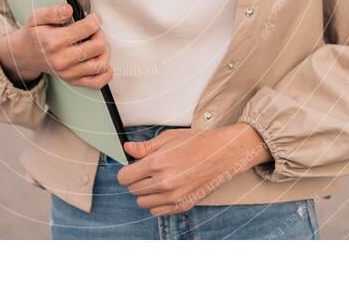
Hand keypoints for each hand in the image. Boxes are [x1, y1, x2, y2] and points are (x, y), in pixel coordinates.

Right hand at [0, 3, 112, 88]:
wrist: (24, 55)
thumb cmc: (34, 35)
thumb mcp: (36, 17)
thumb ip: (53, 12)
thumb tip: (69, 10)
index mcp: (54, 41)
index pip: (88, 28)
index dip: (94, 19)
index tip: (92, 18)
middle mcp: (62, 60)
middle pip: (99, 46)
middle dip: (99, 34)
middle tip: (93, 31)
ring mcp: (68, 73)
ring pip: (101, 64)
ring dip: (104, 52)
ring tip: (96, 44)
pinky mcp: (73, 81)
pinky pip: (97, 82)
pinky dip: (105, 73)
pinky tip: (100, 60)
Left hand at [116, 123, 271, 214]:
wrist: (223, 154)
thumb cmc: (198, 143)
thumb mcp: (169, 138)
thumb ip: (145, 147)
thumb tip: (128, 149)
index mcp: (158, 164)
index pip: (125, 177)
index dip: (126, 171)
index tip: (131, 168)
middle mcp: (165, 183)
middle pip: (133, 190)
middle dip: (137, 180)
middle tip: (148, 170)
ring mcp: (174, 197)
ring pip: (143, 203)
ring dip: (146, 192)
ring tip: (158, 179)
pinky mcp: (183, 206)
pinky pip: (157, 211)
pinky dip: (157, 202)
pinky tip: (165, 190)